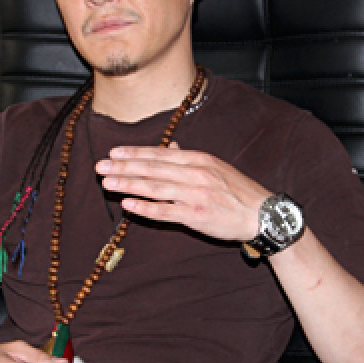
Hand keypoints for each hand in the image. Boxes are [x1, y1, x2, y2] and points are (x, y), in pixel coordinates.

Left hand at [94, 143, 268, 241]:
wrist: (263, 214)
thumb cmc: (238, 191)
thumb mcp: (216, 167)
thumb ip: (189, 157)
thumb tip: (170, 146)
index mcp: (198, 159)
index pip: (159, 154)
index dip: (134, 153)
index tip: (113, 153)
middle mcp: (195, 173)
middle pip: (152, 169)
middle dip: (124, 168)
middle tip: (100, 167)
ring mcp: (195, 194)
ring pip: (155, 188)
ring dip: (128, 184)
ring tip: (107, 183)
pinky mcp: (196, 215)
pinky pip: (165, 211)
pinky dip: (145, 208)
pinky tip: (128, 205)